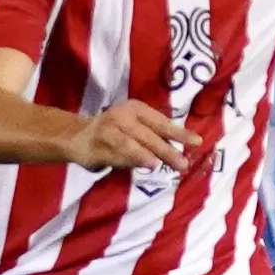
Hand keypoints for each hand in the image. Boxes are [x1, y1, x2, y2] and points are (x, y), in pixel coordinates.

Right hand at [68, 100, 200, 171]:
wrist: (77, 136)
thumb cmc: (114, 131)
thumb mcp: (135, 126)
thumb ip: (154, 135)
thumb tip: (180, 149)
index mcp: (136, 109)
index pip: (161, 122)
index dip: (179, 132)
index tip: (197, 142)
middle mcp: (122, 116)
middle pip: (149, 135)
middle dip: (166, 150)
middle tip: (182, 164)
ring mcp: (108, 131)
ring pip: (131, 144)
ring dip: (146, 155)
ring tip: (158, 165)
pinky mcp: (97, 147)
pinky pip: (116, 155)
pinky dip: (130, 161)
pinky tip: (142, 166)